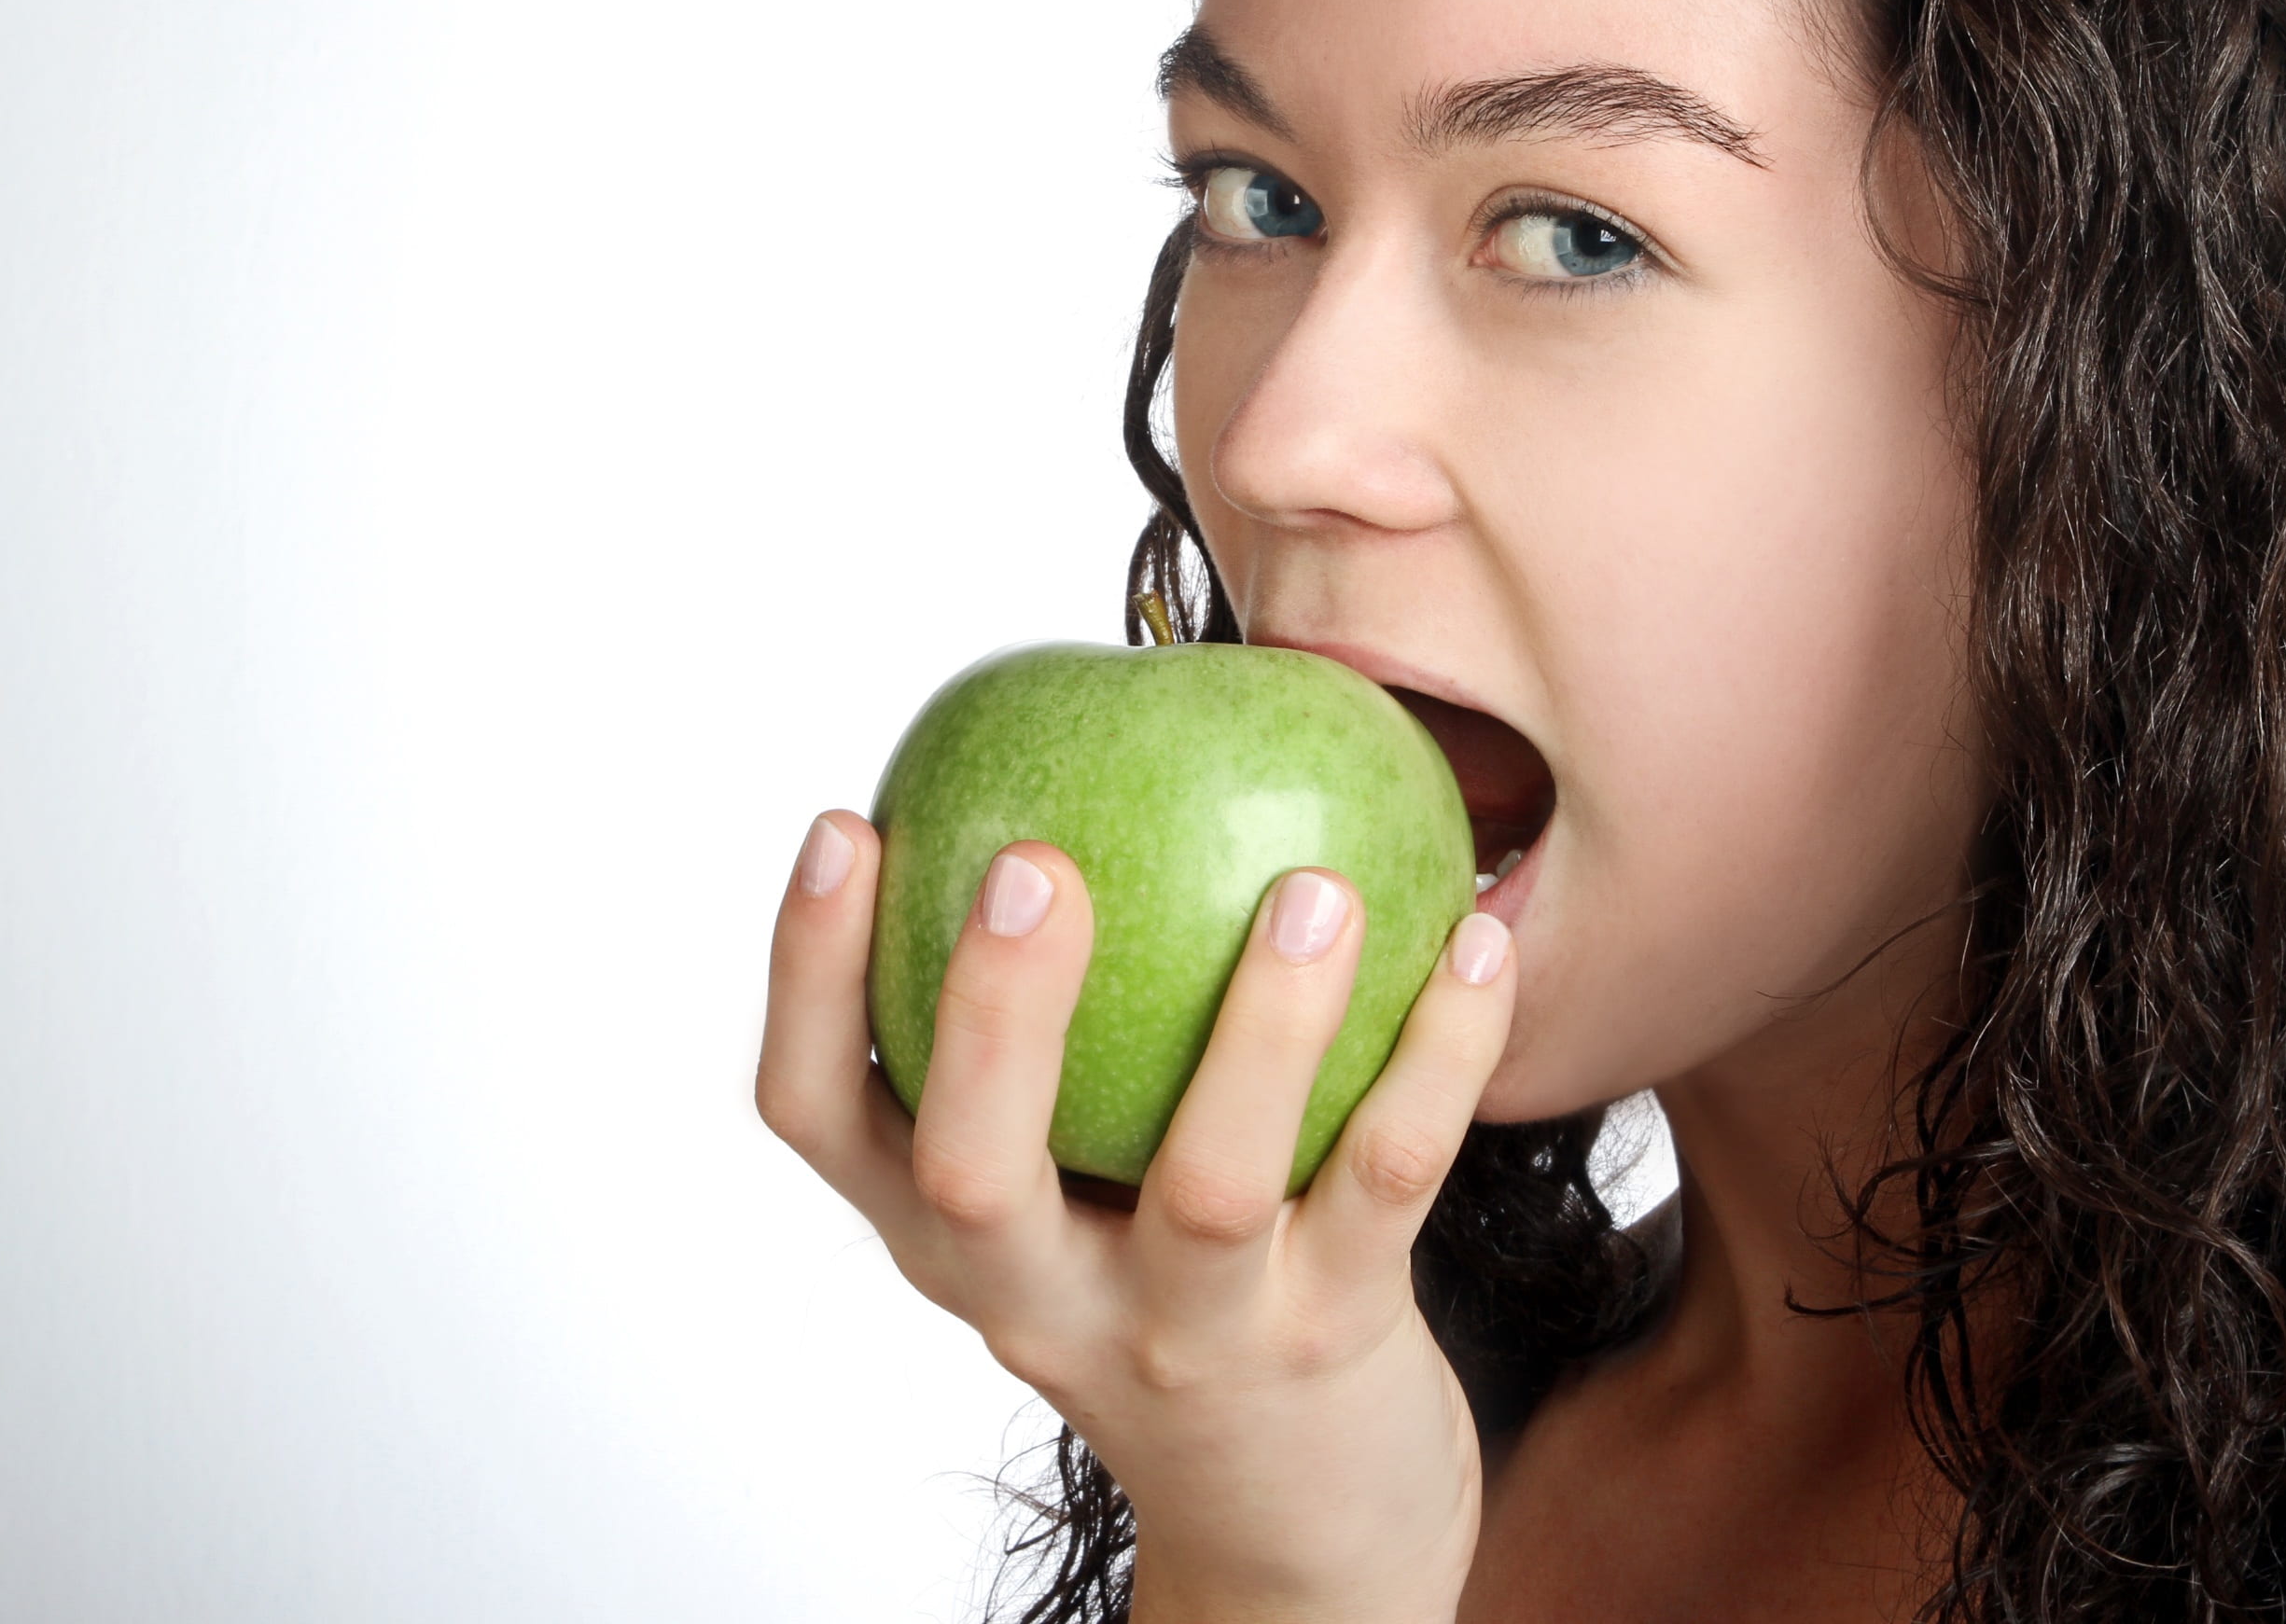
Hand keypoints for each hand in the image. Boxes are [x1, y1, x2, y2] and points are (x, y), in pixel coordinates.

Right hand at [755, 811, 1518, 1623]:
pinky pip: (1390, 1180)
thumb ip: (1057, 1035)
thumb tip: (1083, 756)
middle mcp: (1042, 1300)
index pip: (822, 1118)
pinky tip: (1478, 940)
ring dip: (1262, 1027)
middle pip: (976, 1174)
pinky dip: (1440, 1053)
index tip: (847, 824)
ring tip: (1314, 888)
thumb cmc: (1175, 1290)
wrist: (1297, 1527)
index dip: (807, 980)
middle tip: (1035, 863)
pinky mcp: (1332, 1342)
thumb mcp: (1074, 1189)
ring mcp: (1188, 1333)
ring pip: (1208, 1187)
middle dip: (991, 1016)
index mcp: (951, 1238)